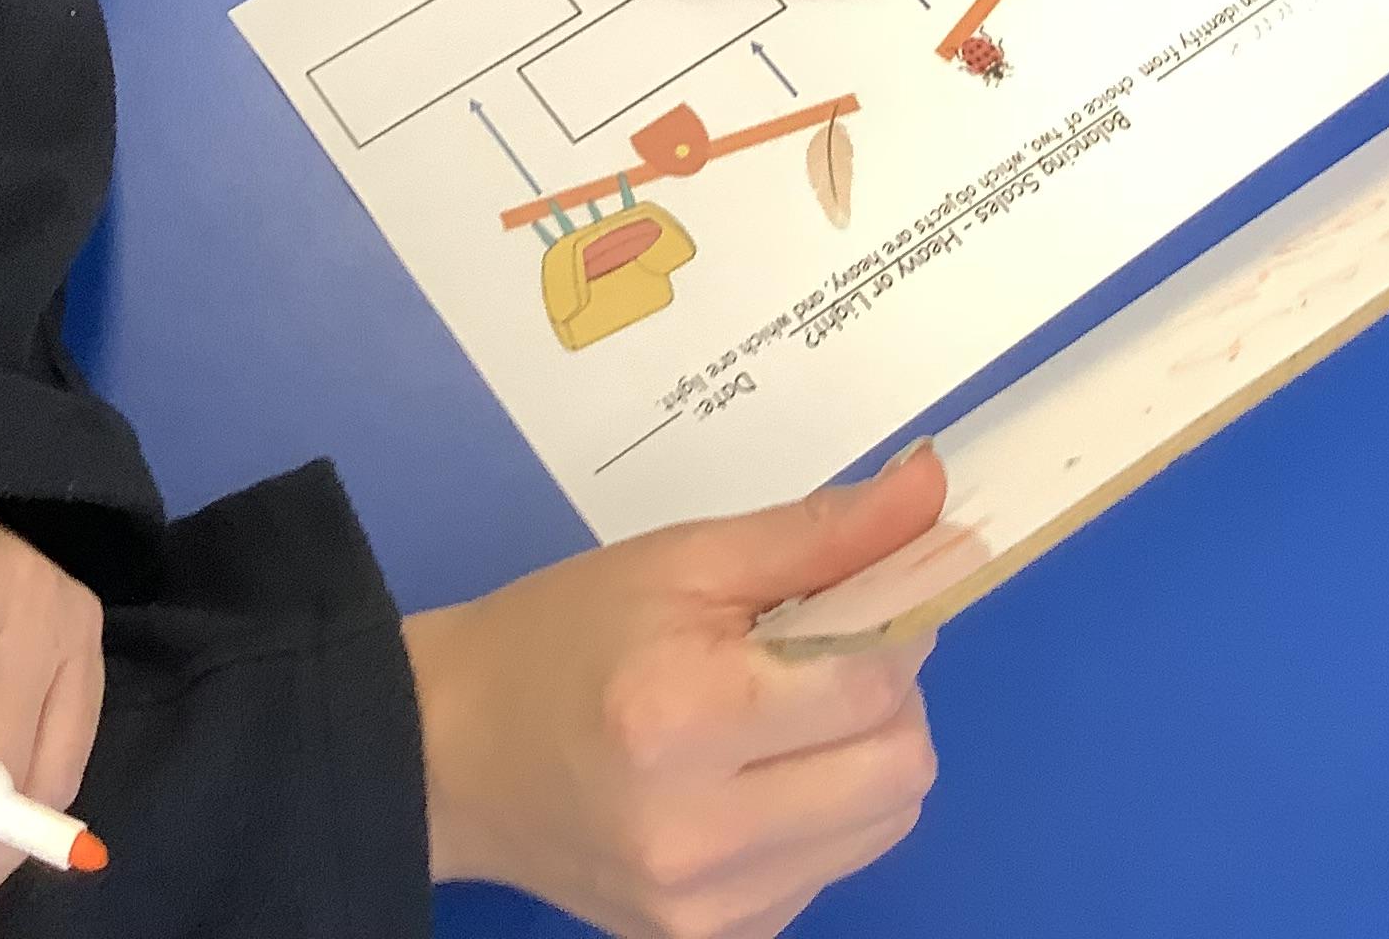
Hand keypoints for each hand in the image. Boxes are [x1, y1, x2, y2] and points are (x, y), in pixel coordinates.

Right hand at [405, 446, 945, 938]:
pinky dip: (826, 810)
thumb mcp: (683, 558)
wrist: (453, 755)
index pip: (870, 683)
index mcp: (684, 720)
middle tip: (824, 648)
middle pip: (901, 769)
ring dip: (865, 753)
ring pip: (885, 824)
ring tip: (786, 710)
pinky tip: (757, 773)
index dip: (897, 621)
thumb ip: (820, 532)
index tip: (875, 587)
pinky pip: (833, 869)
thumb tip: (934, 492)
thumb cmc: (562, 635)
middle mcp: (704, 837)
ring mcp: (714, 910)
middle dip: (889, 692)